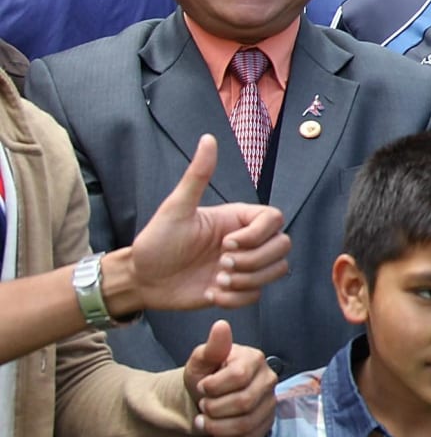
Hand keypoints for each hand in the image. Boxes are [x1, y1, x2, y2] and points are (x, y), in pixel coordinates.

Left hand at [131, 135, 291, 310]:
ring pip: (276, 271)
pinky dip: (236, 298)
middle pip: (282, 246)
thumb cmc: (156, 241)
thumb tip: (208, 138)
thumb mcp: (176, 208)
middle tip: (221, 263)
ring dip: (247, 281)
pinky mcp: (237, 289)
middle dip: (254, 261)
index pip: (275, 219)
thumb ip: (197, 175)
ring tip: (217, 279)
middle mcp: (246, 241)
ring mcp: (244, 266)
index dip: (257, 235)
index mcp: (237, 219)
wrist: (141, 279)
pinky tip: (212, 293)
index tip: (226, 243)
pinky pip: (257, 296)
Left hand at [182, 320, 277, 436]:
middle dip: (214, 408)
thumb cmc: (206, 375)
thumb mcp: (201, 361)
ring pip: (246, 423)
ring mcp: (270, 402)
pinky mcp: (267, 422)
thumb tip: (221, 325)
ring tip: (205, 420)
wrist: (209, 398)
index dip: (214, 387)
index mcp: (254, 358)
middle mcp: (269, 379)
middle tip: (203, 406)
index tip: (203, 387)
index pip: (239, 376)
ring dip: (217, 426)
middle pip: (244, 402)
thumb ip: (212, 347)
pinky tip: (217, 430)